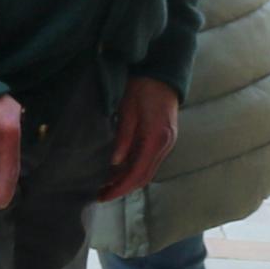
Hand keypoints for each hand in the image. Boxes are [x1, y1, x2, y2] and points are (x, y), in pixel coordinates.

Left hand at [96, 78, 180, 201]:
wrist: (162, 74)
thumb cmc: (142, 88)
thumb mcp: (127, 111)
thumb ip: (123, 138)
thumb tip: (114, 163)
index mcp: (156, 139)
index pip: (137, 173)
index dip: (120, 187)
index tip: (103, 195)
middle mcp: (165, 145)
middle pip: (144, 177)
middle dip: (123, 188)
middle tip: (102, 194)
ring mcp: (168, 143)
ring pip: (148, 171)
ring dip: (129, 180)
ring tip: (107, 185)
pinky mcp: (165, 140)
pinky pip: (150, 161)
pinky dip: (135, 169)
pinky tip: (120, 171)